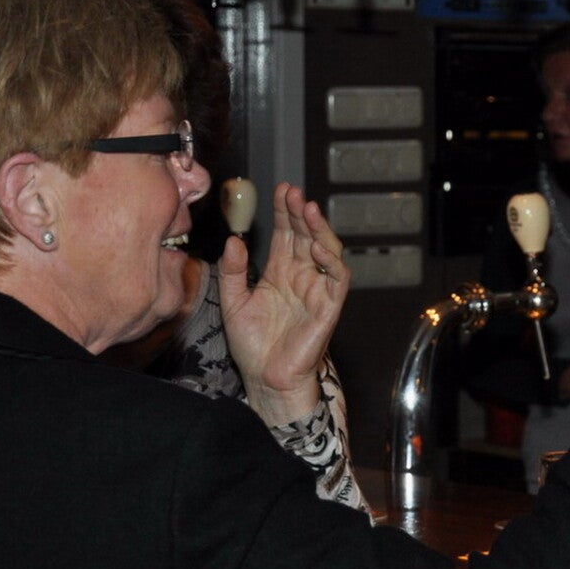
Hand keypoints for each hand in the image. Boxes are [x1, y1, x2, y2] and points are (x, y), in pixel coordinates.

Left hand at [220, 183, 349, 423]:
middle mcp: (301, 276)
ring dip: (319, 229)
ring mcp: (317, 290)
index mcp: (279, 272)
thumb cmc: (251, 345)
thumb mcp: (232, 302)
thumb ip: (232, 272)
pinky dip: (331, 261)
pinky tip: (316, 246)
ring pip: (326, 250)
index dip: (284, 212)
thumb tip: (233, 240)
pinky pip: (337, 279)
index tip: (280, 190)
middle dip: (300, 212)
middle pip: (306, 235)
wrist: (265, 379)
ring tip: (306, 209)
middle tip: (292, 192)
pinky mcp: (329, 307)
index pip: (285, 233)